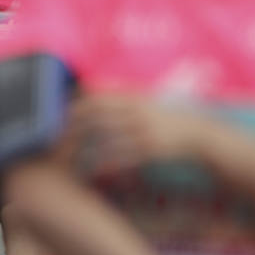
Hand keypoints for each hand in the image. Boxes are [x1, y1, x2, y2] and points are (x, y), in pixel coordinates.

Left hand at [64, 94, 204, 176]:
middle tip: (56, 129)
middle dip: (75, 119)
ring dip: (87, 142)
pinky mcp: (151, 150)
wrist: (197, 133)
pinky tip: (94, 169)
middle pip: (98, 111)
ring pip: (107, 135)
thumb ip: (118, 92)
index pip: (99, 93)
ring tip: (67, 149)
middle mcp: (137, 112)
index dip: (77, 99)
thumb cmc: (163, 116)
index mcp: (134, 98)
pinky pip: (124, 157)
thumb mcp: (143, 98)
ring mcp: (143, 131)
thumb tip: (89, 85)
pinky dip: (108, 163)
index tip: (60, 108)